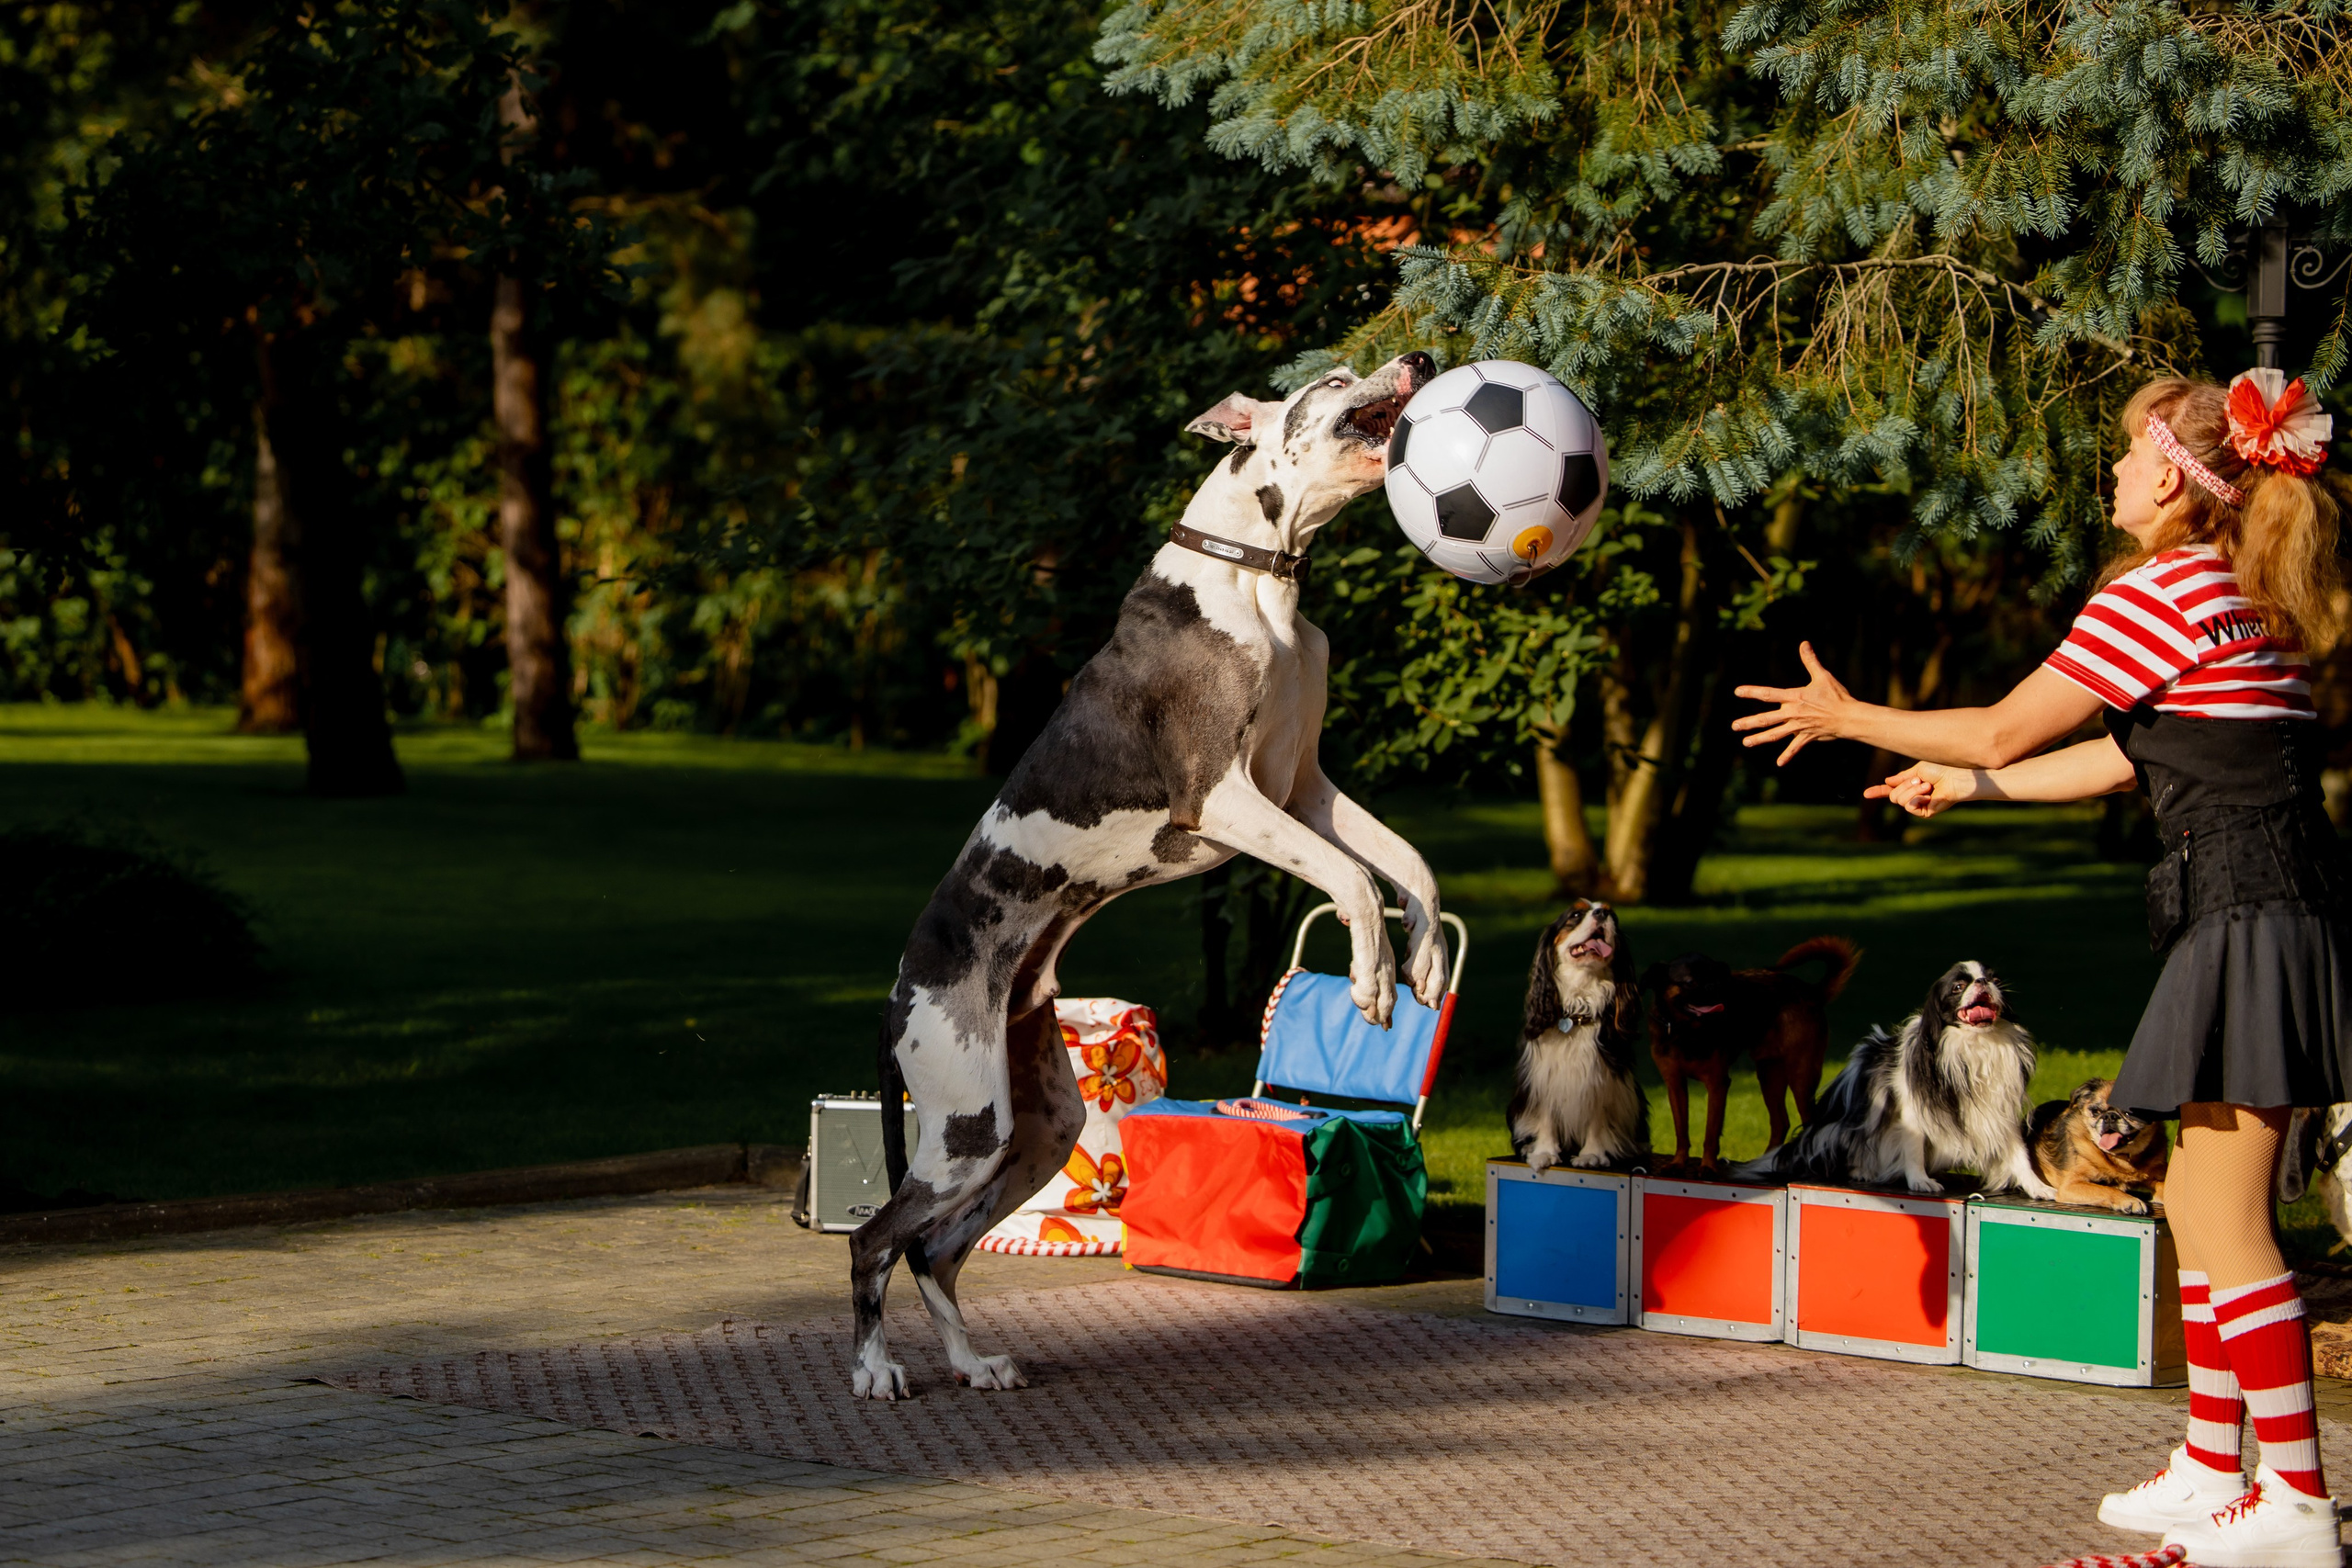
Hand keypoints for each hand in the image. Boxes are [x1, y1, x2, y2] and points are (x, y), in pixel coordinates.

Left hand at [1731, 642, 1857, 764]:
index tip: (1737, 691)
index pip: (1768, 694)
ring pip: (1775, 734)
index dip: (1752, 692)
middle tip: (1734, 726)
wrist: (1849, 717)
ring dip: (1759, 739)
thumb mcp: (1822, 676)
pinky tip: (1779, 764)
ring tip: (1745, 743)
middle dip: (1749, 722)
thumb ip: (1810, 661)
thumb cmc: (1836, 696)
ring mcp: (1799, 727)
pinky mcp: (1807, 737)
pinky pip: (1795, 748)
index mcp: (1794, 697)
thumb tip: (1804, 643)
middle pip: (1767, 718)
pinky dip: (1787, 755)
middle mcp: (1793, 713)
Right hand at [1864, 761, 1976, 818]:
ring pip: (1899, 801)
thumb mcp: (1917, 770)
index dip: (1878, 792)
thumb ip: (1902, 777)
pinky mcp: (1924, 813)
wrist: (1955, 779)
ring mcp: (1918, 805)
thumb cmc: (1940, 771)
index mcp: (1910, 786)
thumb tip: (1887, 781)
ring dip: (1911, 790)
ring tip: (1927, 785)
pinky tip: (1928, 794)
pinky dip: (1917, 797)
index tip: (1866, 794)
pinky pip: (1909, 807)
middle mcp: (1913, 796)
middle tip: (1919, 780)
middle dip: (1903, 786)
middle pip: (1893, 797)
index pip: (1891, 790)